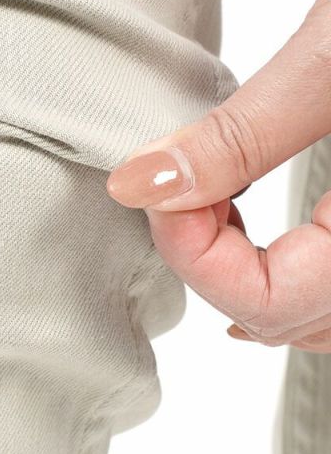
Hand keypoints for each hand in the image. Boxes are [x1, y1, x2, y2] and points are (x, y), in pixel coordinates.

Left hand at [105, 0, 330, 351]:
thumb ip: (241, 135)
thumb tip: (140, 183)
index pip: (274, 302)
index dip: (194, 255)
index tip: (154, 186)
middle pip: (293, 318)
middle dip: (214, 265)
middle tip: (176, 189)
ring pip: (321, 318)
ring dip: (250, 277)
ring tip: (207, 210)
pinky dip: (293, 274)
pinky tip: (255, 241)